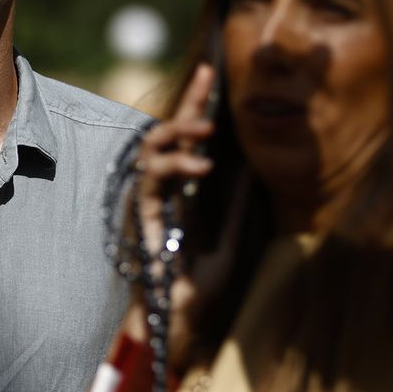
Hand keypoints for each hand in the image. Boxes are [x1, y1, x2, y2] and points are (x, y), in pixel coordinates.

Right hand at [116, 66, 214, 348]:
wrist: (176, 319)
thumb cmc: (195, 288)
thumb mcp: (227, 242)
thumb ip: (233, 208)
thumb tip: (252, 171)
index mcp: (179, 192)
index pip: (186, 140)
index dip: (196, 105)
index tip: (212, 72)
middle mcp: (159, 191)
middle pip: (165, 134)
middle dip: (186, 103)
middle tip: (209, 79)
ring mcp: (146, 201)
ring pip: (151, 149)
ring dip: (177, 133)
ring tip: (207, 130)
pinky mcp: (141, 214)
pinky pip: (151, 179)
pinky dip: (176, 167)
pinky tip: (203, 165)